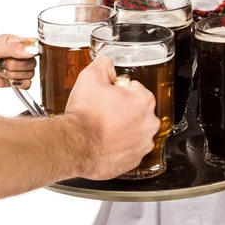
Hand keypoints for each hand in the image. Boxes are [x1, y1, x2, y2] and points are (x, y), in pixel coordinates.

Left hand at [0, 34, 37, 91]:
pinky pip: (25, 83)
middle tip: (2, 65)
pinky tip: (10, 82)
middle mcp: (12, 53)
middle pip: (32, 61)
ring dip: (16, 75)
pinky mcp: (7, 81)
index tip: (16, 56)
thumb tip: (33, 51)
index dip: (29, 53)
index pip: (33, 45)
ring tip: (0, 73)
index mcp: (10, 41)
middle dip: (19, 66)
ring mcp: (10, 68)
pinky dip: (20, 84)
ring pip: (30, 73)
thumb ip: (13, 50)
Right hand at [63, 56, 159, 179]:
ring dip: (124, 129)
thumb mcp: (90, 76)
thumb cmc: (85, 115)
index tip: (109, 97)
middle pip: (138, 111)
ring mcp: (143, 144)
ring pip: (136, 131)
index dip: (120, 91)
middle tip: (104, 112)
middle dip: (124, 110)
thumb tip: (108, 64)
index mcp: (143, 100)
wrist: (75, 144)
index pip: (136, 90)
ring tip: (104, 129)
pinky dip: (121, 147)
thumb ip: (104, 64)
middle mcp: (149, 123)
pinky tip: (107, 142)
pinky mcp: (134, 161)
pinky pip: (130, 149)